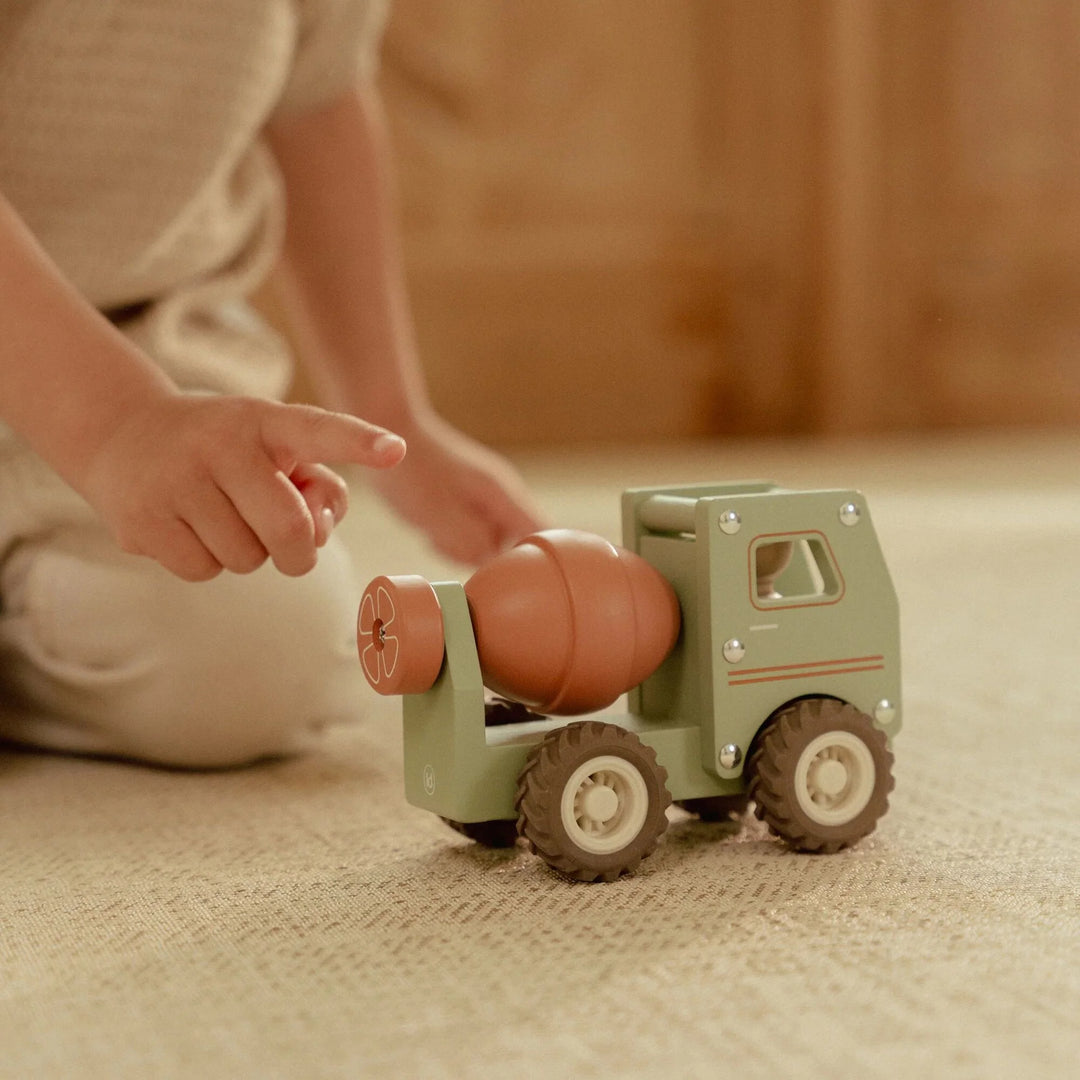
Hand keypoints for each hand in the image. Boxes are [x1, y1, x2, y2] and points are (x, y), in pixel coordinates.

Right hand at [78, 393, 405, 580]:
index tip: (396, 449)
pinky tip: (187, 528)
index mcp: (263, 421)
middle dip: (298, 552)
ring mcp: (175, 480)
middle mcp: (220, 444)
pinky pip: (203, 570)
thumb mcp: (274, 447)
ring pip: (245, 559)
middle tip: (287, 545)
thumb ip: (318, 486)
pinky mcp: (142, 519)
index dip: (359, 441)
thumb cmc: (224, 451)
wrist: (122, 435)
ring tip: (220, 516)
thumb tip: (317, 533)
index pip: (318, 430)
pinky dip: (206, 562)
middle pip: (288, 531)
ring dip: (246, 553)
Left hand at [369, 413, 543, 564]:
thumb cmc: (411, 469)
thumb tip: (490, 561)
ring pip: (489, 542)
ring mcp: (484, 499)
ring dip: (464, 548)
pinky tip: (431, 530)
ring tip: (435, 533)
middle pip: (515, 544)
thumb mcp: (436, 512)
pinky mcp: (466, 504)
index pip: (542, 532)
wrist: (388, 428)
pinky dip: (453, 540)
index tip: (510, 576)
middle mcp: (499, 496)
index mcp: (501, 493)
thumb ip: (469, 541)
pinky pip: (470, 535)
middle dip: (486, 557)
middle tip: (449, 544)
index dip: (537, 560)